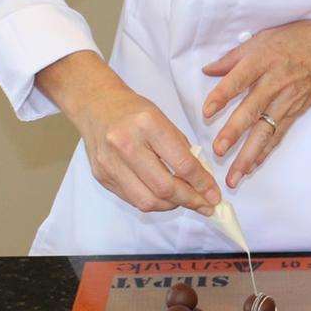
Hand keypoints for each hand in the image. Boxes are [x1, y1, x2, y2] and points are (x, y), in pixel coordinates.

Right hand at [57, 60, 221, 215]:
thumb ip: (182, 150)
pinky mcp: (101, 177)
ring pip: (147, 201)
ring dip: (171, 206)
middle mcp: (126, 145)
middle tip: (205, 205)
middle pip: (164, 187)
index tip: (214, 195)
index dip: (202, 184)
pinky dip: (153, 202)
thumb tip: (201, 182)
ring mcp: (110, 163)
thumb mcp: (164, 120)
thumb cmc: (135, 111)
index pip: (182, 163)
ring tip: (184, 201)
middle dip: (190, 201)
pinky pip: (132, 199)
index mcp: (148, 125)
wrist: (96, 105)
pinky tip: (164, 197)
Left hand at [201, 21, 310, 188]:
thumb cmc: (299, 39)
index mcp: (263, 59)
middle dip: (235, 131)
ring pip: (265, 130)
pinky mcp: (296, 112)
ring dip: (248, 155)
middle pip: (252, 109)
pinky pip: (278, 135)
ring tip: (234, 175)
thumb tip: (207, 70)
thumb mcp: (264, 37)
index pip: (239, 79)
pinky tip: (252, 168)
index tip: (206, 112)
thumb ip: (234, 57)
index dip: (222, 95)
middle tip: (218, 150)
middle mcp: (275, 82)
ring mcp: (287, 100)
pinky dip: (265, 153)